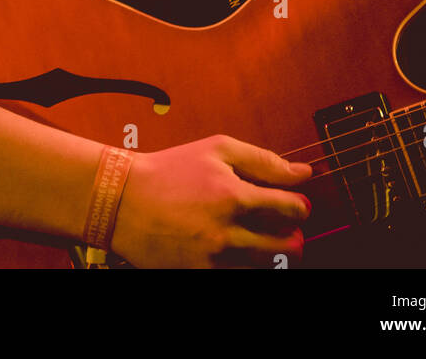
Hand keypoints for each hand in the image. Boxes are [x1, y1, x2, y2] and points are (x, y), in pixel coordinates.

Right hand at [109, 134, 312, 268]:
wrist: (122, 199)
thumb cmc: (171, 168)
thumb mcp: (217, 149)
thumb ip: (263, 160)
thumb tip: (302, 172)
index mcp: (234, 195)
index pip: (289, 208)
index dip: (300, 207)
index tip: (298, 206)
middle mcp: (226, 231)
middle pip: (283, 246)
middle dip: (295, 239)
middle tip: (291, 234)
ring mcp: (212, 257)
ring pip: (263, 266)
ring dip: (274, 256)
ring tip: (268, 245)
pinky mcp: (198, 273)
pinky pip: (235, 276)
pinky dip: (244, 267)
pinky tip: (239, 255)